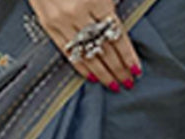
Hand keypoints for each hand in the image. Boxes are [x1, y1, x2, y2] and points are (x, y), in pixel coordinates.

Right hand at [27, 0, 142, 90]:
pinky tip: (93, 76)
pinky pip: (68, 52)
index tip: (136, 70)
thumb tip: (120, 32)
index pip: (117, 36)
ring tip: (113, 84)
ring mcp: (62, 21)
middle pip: (104, 49)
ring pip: (87, 54)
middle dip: (118, 68)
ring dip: (103, 73)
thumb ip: (109, 4)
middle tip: (128, 82)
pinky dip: (82, 67)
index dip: (128, 56)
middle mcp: (79, 13)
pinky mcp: (49, 25)